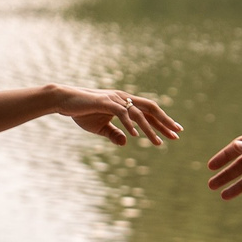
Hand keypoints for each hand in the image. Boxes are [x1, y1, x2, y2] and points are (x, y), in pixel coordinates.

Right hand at [50, 86, 181, 146]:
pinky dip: (130, 124)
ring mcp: (115, 99)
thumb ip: (113, 134)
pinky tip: (135, 136)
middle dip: (165, 122)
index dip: (162, 122)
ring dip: (149, 129)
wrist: (64, 100)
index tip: (174, 133)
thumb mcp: (99, 127)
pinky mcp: (105, 102)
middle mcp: (123, 98)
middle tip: (177, 134)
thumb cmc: (81, 112)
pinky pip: (122, 113)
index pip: (148, 112)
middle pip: (150, 108)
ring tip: (158, 143)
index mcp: (124, 102)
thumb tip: (126, 143)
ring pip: (138, 113)